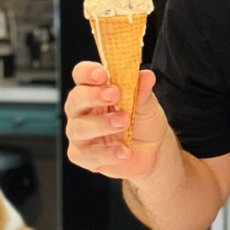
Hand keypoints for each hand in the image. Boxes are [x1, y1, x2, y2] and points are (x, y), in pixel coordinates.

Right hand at [64, 61, 167, 179]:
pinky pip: (90, 154)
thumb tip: (146, 75)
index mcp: (94, 90)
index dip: (87, 73)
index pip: (81, 75)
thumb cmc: (144, 121)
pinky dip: (109, 153)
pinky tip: (125, 151)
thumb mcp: (147, 104)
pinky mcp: (84, 156)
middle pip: (75, 99)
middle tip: (114, 94)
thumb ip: (142, 91)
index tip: (103, 74)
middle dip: (93, 96)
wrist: (154, 150)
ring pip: (80, 128)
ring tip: (125, 122)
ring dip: (103, 124)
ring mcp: (80, 134)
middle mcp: (82, 111)